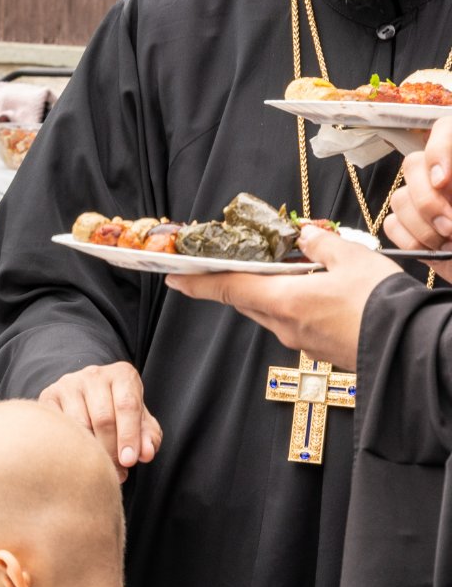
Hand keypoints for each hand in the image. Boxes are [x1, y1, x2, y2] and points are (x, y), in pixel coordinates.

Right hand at [36, 361, 160, 478]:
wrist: (87, 398)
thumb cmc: (118, 412)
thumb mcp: (140, 422)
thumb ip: (148, 437)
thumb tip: (146, 453)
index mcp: (122, 375)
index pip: (127, 406)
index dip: (129, 436)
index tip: (129, 461)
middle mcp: (94, 375)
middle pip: (103, 418)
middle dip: (110, 449)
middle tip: (115, 472)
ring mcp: (68, 385)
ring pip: (79, 425)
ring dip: (89, 451)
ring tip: (97, 467)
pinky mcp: (48, 397)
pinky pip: (58, 427)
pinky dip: (68, 446)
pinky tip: (77, 457)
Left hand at [166, 224, 398, 370]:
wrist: (412, 345)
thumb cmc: (381, 302)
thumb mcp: (352, 258)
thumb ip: (321, 245)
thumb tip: (304, 237)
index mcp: (283, 301)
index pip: (227, 288)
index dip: (197, 281)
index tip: (173, 277)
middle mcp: (284, 325)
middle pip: (247, 300)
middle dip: (239, 281)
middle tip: (236, 261)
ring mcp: (300, 341)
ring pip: (270, 312)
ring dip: (269, 292)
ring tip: (289, 270)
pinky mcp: (317, 350)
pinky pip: (293, 323)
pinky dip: (293, 306)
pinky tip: (315, 292)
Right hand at [387, 115, 451, 248]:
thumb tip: (442, 187)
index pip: (445, 130)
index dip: (438, 151)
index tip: (442, 181)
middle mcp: (441, 172)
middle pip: (413, 164)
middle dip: (429, 200)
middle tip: (450, 226)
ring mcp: (420, 196)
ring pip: (400, 197)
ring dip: (423, 225)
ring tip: (449, 242)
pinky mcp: (407, 222)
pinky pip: (392, 224)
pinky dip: (412, 239)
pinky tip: (435, 249)